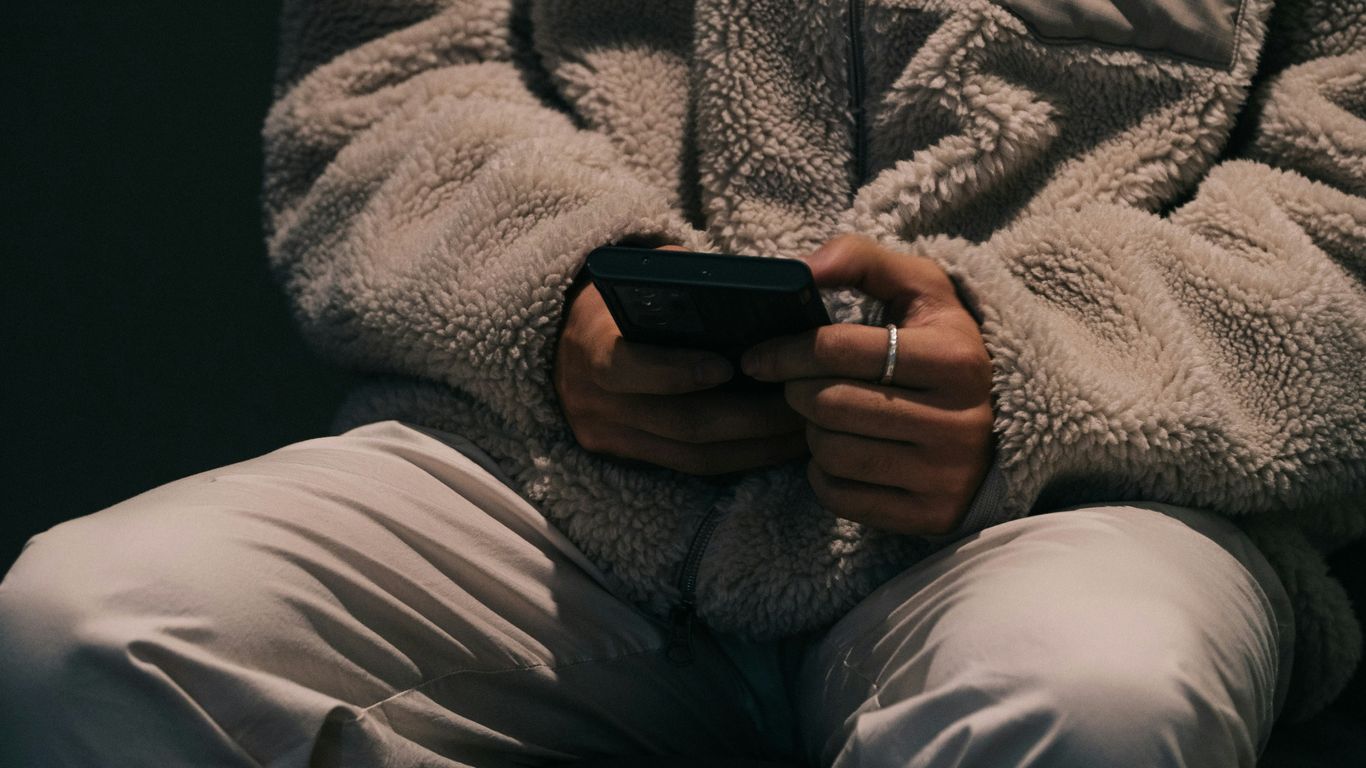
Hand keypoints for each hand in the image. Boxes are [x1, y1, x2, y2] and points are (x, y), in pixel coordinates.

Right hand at [554, 245, 806, 474]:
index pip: (625, 367)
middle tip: (801, 403)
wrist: (569, 339)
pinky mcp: (627, 458)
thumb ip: (686, 282)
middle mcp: (594, 400)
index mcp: (591, 345)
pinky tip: (777, 445)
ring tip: (803, 429)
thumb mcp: (644, 277)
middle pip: (679, 423)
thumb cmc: (624, 298)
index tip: (727, 366)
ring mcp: (609, 436)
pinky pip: (691, 468)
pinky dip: (739, 458)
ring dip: (755, 447)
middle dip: (748, 418)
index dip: (675, 372)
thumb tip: (755, 290)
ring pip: (693, 456)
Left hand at [741, 234, 993, 534]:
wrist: (1000, 430)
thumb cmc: (942, 348)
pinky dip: (824, 474)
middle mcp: (958, 420)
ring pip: (830, 453)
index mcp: (955, 358)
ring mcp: (944, 474)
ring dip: (811, 433)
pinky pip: (839, 497)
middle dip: (797, 392)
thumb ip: (862, 260)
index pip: (839, 349)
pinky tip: (842, 452)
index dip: (785, 350)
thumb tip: (802, 269)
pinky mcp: (929, 515)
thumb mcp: (921, 291)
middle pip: (828, 404)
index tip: (759, 355)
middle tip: (796, 385)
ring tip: (826, 416)